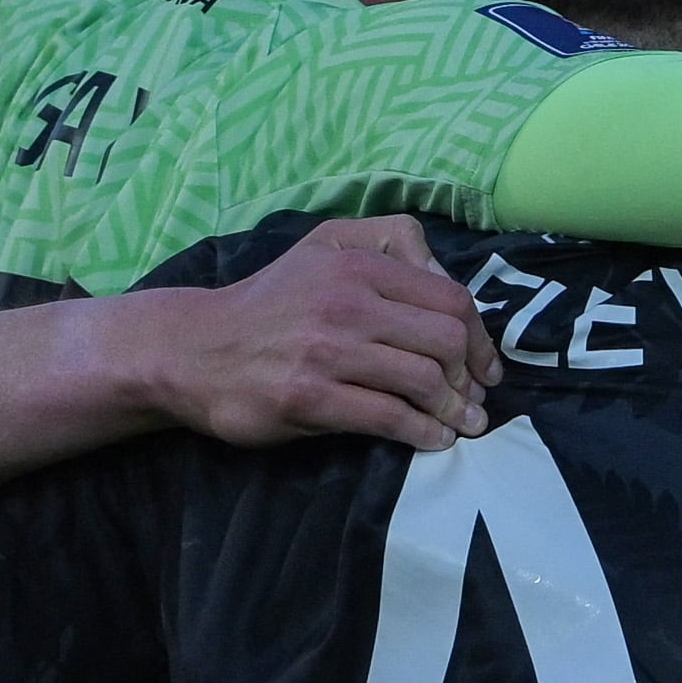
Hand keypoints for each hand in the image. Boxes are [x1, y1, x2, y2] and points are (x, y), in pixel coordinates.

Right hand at [156, 215, 502, 451]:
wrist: (195, 349)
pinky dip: (422, 433)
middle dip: (470, 377)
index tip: (486, 366)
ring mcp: (326, 351)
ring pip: (422, 380)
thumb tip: (447, 277)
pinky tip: (433, 440)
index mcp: (358, 264)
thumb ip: (390, 242)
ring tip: (464, 425)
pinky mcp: (308, 397)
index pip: (450, 300)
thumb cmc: (271, 301)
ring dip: (455, 411)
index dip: (480, 338)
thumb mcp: (326, 245)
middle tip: (476, 400)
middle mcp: (346, 302)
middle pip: (445, 341)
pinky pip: (387, 417)